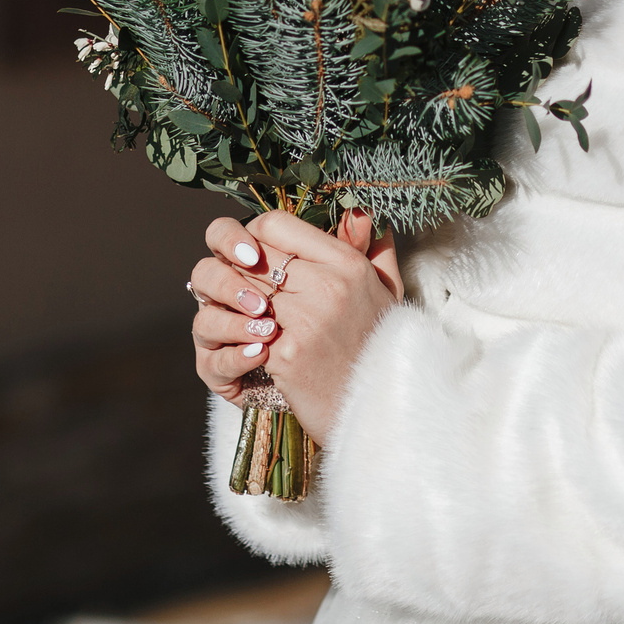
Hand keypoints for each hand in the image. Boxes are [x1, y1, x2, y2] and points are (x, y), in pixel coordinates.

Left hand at [186, 209, 400, 442]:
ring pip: (244, 290)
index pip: (277, 223)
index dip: (255, 235)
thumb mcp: (386, 291)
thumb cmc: (379, 346)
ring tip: (241, 310)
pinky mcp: (286, 353)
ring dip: (237, 301)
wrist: (378, 410)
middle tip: (241, 283)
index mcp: (348, 264)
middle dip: (241, 270)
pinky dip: (240, 332)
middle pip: (254, 256)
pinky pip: (245, 328)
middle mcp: (327, 285)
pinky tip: (247, 339)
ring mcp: (305, 320)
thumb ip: (372, 248)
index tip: (256, 254)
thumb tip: (358, 213)